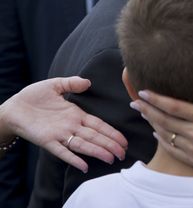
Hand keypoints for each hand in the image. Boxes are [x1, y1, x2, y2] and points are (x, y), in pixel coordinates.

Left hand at [0, 77, 126, 171]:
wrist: (13, 107)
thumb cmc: (33, 96)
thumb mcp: (55, 85)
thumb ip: (72, 83)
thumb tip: (88, 82)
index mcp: (76, 115)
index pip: (98, 125)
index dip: (111, 132)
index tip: (123, 140)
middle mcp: (71, 126)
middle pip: (95, 137)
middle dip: (110, 145)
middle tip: (123, 154)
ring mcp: (60, 135)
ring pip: (83, 145)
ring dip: (97, 152)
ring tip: (111, 159)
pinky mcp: (46, 141)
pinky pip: (61, 151)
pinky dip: (73, 159)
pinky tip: (84, 166)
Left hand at [131, 69, 192, 171]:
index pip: (173, 107)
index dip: (156, 99)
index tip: (143, 92)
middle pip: (164, 120)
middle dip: (147, 110)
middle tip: (135, 102)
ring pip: (166, 134)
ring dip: (152, 123)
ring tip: (143, 113)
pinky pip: (171, 148)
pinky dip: (161, 139)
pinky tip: (156, 131)